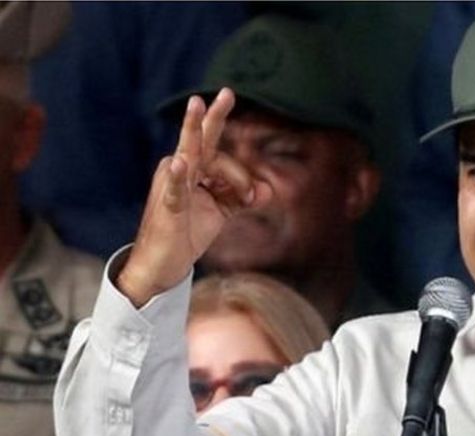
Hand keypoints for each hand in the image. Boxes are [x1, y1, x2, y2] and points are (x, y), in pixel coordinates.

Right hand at [116, 88, 271, 306]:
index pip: (221, 156)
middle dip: (212, 116)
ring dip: (213, 154)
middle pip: (200, 140)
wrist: (164, 262)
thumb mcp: (221, 211)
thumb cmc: (188, 230)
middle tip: (227, 92)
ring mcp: (171, 185)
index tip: (253, 197)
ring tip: (200, 109)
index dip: (241, 175)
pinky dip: (177, 177)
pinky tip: (179, 163)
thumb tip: (269, 190)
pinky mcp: (168, 205)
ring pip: (193, 158)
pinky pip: (173, 188)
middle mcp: (180, 169)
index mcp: (194, 169)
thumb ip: (244, 197)